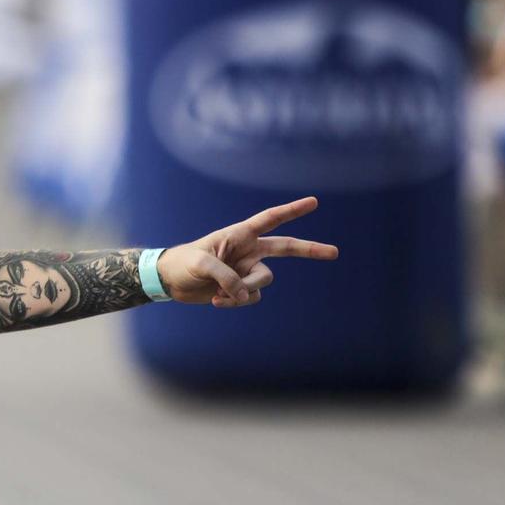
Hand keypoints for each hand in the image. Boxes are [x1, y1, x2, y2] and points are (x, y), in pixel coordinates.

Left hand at [156, 196, 338, 307]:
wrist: (170, 281)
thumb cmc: (182, 263)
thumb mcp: (201, 264)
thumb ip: (227, 276)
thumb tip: (246, 293)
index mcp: (239, 234)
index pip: (270, 219)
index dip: (292, 210)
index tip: (314, 202)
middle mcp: (248, 250)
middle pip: (287, 248)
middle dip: (310, 250)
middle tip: (335, 253)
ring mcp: (246, 269)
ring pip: (263, 282)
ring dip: (244, 291)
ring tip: (219, 293)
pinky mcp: (241, 287)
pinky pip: (251, 297)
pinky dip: (237, 301)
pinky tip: (217, 301)